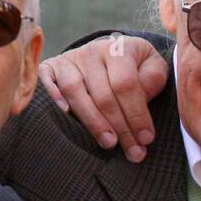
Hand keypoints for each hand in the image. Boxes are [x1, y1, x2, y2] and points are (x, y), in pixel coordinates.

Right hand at [38, 33, 168, 161]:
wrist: (113, 51)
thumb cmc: (136, 66)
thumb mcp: (153, 68)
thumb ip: (153, 81)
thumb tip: (142, 103)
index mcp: (119, 49)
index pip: (126, 84)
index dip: (136, 114)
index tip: (146, 138)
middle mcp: (92, 51)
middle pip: (102, 94)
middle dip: (119, 127)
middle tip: (131, 151)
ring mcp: (70, 58)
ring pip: (75, 91)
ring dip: (92, 121)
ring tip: (108, 143)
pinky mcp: (52, 66)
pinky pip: (47, 79)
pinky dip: (54, 96)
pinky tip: (66, 114)